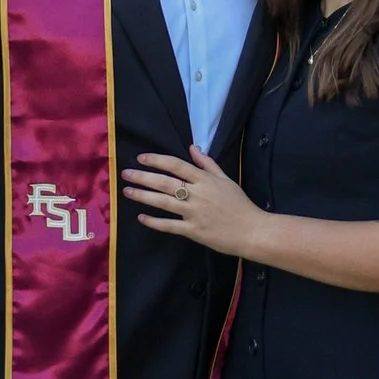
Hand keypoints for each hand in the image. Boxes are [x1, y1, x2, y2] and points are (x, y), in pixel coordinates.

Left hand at [125, 143, 261, 257]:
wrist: (252, 230)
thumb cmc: (240, 204)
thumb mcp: (226, 179)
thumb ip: (207, 164)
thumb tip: (192, 147)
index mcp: (205, 179)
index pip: (176, 165)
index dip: (157, 160)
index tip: (141, 158)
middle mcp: (197, 194)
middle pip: (165, 182)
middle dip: (143, 177)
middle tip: (126, 174)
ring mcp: (194, 213)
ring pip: (164, 202)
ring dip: (143, 196)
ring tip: (127, 192)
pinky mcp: (194, 230)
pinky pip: (170, 225)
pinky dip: (154, 221)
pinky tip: (141, 217)